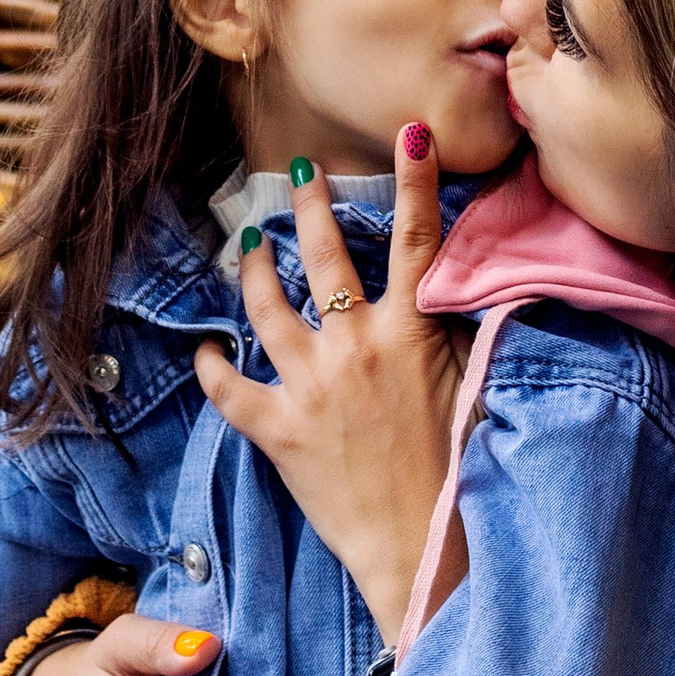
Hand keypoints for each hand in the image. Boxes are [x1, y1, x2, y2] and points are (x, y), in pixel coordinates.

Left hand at [199, 121, 466, 648]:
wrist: (420, 544)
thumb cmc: (456, 467)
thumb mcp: (469, 385)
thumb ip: (457, 329)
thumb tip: (465, 281)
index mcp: (411, 333)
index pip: (418, 238)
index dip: (417, 180)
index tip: (411, 131)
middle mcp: (357, 348)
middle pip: (328, 257)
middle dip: (312, 205)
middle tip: (301, 171)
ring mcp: (312, 387)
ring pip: (268, 310)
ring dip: (254, 270)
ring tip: (245, 243)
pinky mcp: (279, 432)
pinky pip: (231, 391)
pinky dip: (213, 369)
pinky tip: (204, 350)